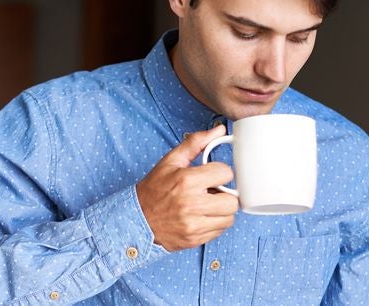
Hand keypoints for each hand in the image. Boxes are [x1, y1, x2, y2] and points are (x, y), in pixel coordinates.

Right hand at [136, 125, 238, 251]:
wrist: (135, 219)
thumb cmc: (154, 189)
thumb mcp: (171, 161)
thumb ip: (196, 143)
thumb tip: (219, 129)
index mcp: (187, 180)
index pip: (226, 173)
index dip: (220, 173)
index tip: (212, 175)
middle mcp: (192, 204)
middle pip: (233, 201)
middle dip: (225, 195)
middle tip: (212, 192)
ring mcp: (194, 225)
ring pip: (229, 218)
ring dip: (221, 211)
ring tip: (206, 205)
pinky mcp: (195, 239)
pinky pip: (219, 231)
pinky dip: (214, 224)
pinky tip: (201, 217)